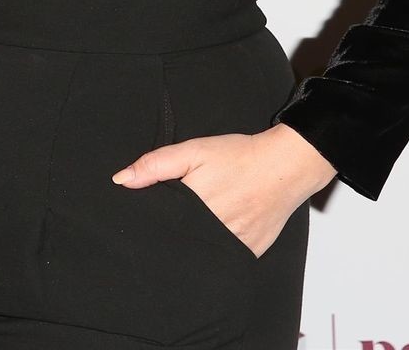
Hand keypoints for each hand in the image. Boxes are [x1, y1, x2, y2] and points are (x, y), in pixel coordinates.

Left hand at [111, 124, 335, 257]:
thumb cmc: (241, 156)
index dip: (149, 227)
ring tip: (190, 232)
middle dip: (169, 238)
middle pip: (178, 243)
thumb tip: (121, 180)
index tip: (139, 226)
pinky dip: (215, 251)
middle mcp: (213, 231)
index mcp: (193, 208)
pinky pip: (224, 258)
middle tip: (169, 226)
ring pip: (200, 253)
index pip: (160, 228)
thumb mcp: (194, 151)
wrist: (286, 166)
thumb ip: (156, 166)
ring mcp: (233, 246)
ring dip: (191, 245)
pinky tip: (210, 239)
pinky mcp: (249, 253)